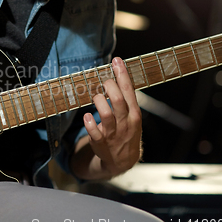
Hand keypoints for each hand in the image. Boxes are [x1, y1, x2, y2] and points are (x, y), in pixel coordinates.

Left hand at [83, 57, 141, 176]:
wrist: (123, 160)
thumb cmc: (126, 131)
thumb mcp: (132, 116)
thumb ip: (125, 98)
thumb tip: (116, 75)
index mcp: (134, 114)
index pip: (129, 92)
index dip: (122, 75)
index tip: (116, 61)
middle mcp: (125, 123)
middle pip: (118, 101)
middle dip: (110, 87)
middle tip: (104, 81)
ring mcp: (113, 133)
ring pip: (106, 115)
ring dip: (99, 102)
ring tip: (96, 96)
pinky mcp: (100, 142)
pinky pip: (94, 132)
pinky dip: (89, 123)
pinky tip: (87, 116)